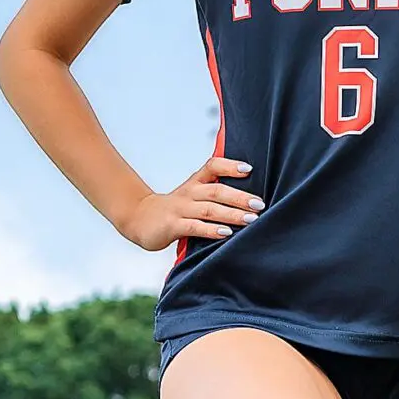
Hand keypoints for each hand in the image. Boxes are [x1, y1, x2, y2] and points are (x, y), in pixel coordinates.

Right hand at [120, 156, 263, 250]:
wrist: (138, 218)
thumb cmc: (173, 210)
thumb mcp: (191, 196)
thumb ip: (213, 196)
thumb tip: (247, 200)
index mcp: (195, 183)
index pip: (213, 166)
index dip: (230, 166)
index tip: (249, 169)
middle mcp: (189, 193)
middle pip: (217, 190)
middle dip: (240, 197)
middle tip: (260, 204)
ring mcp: (180, 209)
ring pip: (209, 209)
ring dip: (232, 214)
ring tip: (251, 219)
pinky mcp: (173, 225)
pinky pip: (195, 227)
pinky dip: (211, 230)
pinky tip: (226, 233)